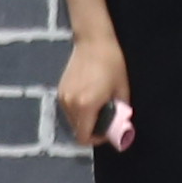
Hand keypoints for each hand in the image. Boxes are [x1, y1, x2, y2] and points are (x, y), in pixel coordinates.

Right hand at [54, 29, 129, 149]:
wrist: (93, 42)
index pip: (84, 137)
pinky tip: (88, 99)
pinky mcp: (60, 91)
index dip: (96, 139)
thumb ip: (120, 112)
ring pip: (72, 121)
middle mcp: (70, 105)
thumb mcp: (121, 90)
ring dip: (84, 120)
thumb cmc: (112, 64)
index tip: (107, 131)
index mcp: (86, 106)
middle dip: (91, 130)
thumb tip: (119, 125)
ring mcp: (62, 98)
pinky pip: (68, 110)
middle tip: (104, 119)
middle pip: (77, 130)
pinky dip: (78, 111)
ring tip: (97, 108)